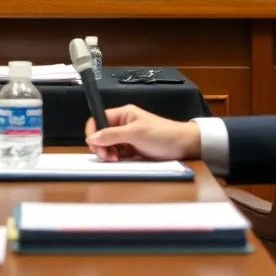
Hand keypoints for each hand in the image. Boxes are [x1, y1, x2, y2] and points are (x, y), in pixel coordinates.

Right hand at [84, 104, 201, 161]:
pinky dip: (116, 157)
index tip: (95, 145)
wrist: (183, 145)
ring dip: (108, 153)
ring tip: (115, 159)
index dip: (94, 132)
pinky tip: (120, 161)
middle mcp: (123, 124)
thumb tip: (92, 138)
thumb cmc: (162, 134)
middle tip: (107, 156)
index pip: (98, 119)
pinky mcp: (132, 148)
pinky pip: (117, 153)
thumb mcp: (136, 133)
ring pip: (108, 145)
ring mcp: (127, 137)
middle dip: (100, 145)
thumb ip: (112, 135)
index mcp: (123, 114)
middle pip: (101, 134)